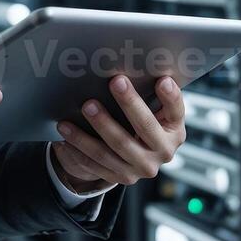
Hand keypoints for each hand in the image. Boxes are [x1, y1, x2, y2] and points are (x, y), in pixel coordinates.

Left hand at [51, 75, 185, 193]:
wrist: (140, 156)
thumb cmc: (147, 121)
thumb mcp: (157, 110)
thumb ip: (153, 94)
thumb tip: (143, 63)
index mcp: (175, 131)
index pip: (175, 112)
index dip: (170, 96)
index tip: (162, 80)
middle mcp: (162, 152)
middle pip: (143, 128)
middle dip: (128, 104)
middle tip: (113, 82)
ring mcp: (141, 168)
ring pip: (113, 149)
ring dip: (94, 129)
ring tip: (81, 110)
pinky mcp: (122, 177)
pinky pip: (96, 164)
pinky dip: (79, 149)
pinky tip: (65, 135)